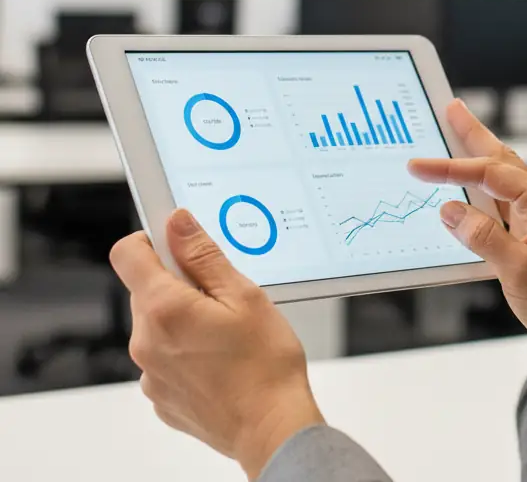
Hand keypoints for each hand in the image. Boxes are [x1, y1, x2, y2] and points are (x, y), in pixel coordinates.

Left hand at [110, 210, 324, 479]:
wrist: (271, 427)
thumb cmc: (265, 364)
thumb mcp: (244, 295)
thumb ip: (204, 256)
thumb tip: (178, 224)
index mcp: (165, 309)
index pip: (128, 254)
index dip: (153, 239)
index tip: (178, 241)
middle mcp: (146, 342)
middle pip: (147, 289)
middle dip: (180, 282)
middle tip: (223, 294)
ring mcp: (150, 373)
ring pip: (157, 323)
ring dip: (184, 317)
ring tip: (226, 332)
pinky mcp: (160, 396)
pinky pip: (164, 356)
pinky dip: (186, 349)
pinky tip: (220, 358)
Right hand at [408, 101, 526, 405]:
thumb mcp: (520, 272)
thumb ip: (482, 236)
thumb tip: (450, 209)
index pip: (491, 174)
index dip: (450, 167)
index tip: (418, 165)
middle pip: (501, 161)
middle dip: (474, 135)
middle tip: (452, 107)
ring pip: (499, 183)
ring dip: (475, 161)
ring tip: (456, 133)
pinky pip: (498, 210)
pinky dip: (477, 198)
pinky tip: (463, 192)